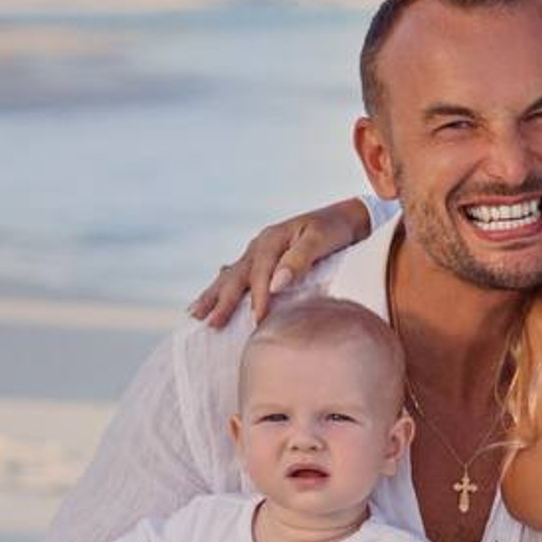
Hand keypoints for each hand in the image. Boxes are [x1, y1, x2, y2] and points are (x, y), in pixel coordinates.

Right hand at [188, 201, 366, 327]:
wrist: (346, 217)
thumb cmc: (335, 229)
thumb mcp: (321, 240)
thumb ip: (299, 260)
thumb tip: (277, 284)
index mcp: (272, 239)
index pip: (260, 273)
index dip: (258, 298)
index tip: (257, 321)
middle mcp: (260, 243)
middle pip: (236, 275)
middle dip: (222, 301)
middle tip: (210, 323)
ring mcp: (259, 249)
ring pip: (231, 274)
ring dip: (214, 294)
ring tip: (195, 313)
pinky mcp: (264, 257)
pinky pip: (237, 272)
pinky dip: (224, 285)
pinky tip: (214, 293)